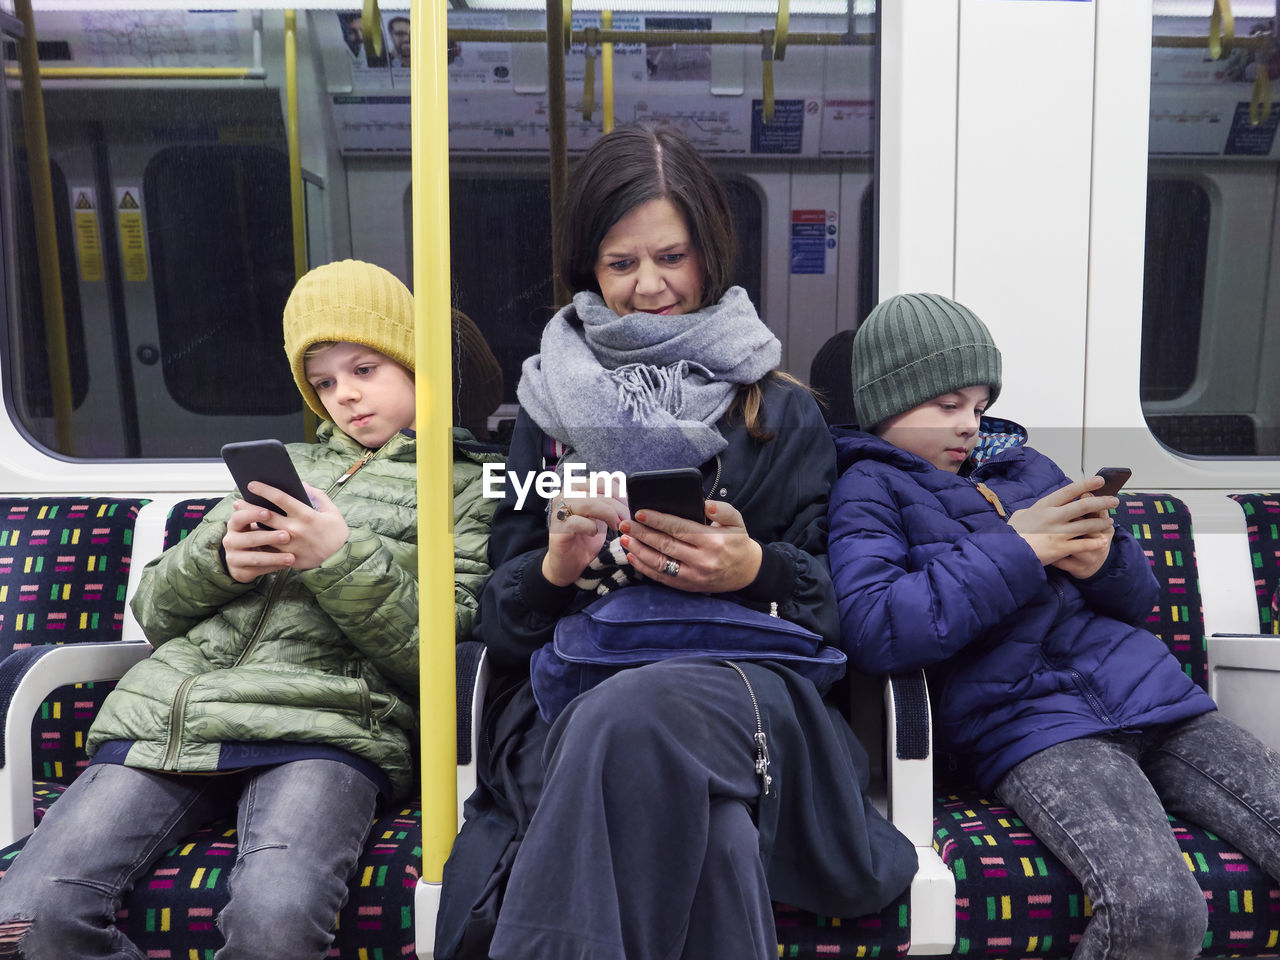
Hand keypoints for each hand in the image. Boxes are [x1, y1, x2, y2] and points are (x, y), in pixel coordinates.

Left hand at [222, 482, 347, 582]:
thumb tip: (301, 484)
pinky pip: (269, 549)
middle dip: (249, 507)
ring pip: (263, 533)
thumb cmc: (336, 532)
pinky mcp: (288, 557)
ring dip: (250, 525)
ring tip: (241, 518)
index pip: (280, 498)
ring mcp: (290, 545)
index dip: (264, 490)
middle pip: (265, 516)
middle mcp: (295, 529)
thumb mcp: (332, 511)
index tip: (251, 484)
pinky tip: (251, 536)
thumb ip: (317, 496)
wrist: (341, 560)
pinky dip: (259, 542)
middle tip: (238, 502)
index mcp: (306, 515)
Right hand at [542, 489, 629, 586]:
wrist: (568, 566)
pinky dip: (591, 528)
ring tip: (616, 526)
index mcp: (575, 489)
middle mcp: (564, 496)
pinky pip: (577, 522)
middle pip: (597, 491)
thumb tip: (620, 481)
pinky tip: (594, 534)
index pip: (601, 481)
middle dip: (618, 506)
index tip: (629, 506)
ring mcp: (559, 512)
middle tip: (627, 520)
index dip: (619, 492)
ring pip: (588, 503)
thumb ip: (608, 500)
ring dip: (608, 515)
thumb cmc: (585, 540)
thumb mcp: (600, 516)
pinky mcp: (557, 529)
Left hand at [620, 500, 762, 593]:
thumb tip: (704, 504)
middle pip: (665, 545)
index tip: (639, 513)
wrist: (747, 571)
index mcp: (713, 541)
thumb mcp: (737, 521)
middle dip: (641, 534)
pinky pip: (661, 577)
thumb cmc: (737, 542)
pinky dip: (644, 567)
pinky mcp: (688, 586)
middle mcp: (702, 560)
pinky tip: (633, 556)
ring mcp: (694, 576)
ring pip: (659, 563)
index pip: (679, 528)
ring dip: (639, 551)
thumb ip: (722, 509)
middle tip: (625, 524)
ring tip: (624, 539)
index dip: (657, 520)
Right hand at [1007, 476, 1117, 567]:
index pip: (1069, 491)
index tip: (1100, 480)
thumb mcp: (1020, 515)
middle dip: (1102, 502)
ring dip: (1101, 523)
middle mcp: (1053, 516)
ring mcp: (1058, 532)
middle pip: (1084, 505)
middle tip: (1114, 500)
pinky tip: (1103, 541)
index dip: (1086, 484)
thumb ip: (1033, 510)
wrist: (1007, 552)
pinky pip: (1083, 544)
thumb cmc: (1012, 533)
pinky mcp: (1060, 548)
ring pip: (1087, 525)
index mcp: (1044, 506)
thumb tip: (1037, 508)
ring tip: (1109, 522)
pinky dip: (1095, 542)